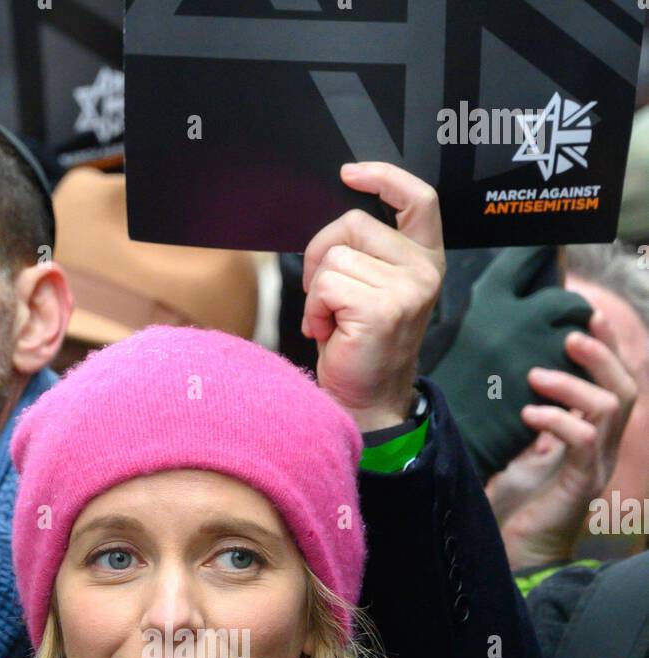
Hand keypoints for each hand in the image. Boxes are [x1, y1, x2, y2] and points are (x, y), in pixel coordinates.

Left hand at [302, 162, 444, 431]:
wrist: (366, 401)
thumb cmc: (361, 345)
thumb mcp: (373, 288)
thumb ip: (368, 251)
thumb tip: (338, 219)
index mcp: (424, 259)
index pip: (419, 199)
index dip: (384, 177)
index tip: (350, 175)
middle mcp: (423, 271)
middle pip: (354, 223)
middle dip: (322, 253)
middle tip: (322, 293)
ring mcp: (407, 289)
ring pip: (335, 257)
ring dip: (317, 291)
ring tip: (331, 320)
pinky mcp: (382, 309)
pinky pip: (326, 284)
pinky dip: (314, 309)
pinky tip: (327, 332)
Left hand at [487, 312, 636, 568]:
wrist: (513, 558)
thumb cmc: (512, 508)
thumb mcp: (518, 452)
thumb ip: (527, 421)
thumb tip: (509, 379)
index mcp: (593, 438)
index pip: (614, 384)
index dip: (607, 347)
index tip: (584, 315)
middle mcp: (603, 450)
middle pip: (625, 389)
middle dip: (601, 355)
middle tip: (569, 336)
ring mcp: (596, 468)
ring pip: (609, 408)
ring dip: (573, 384)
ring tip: (535, 376)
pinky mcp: (581, 486)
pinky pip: (584, 440)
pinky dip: (558, 419)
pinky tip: (529, 414)